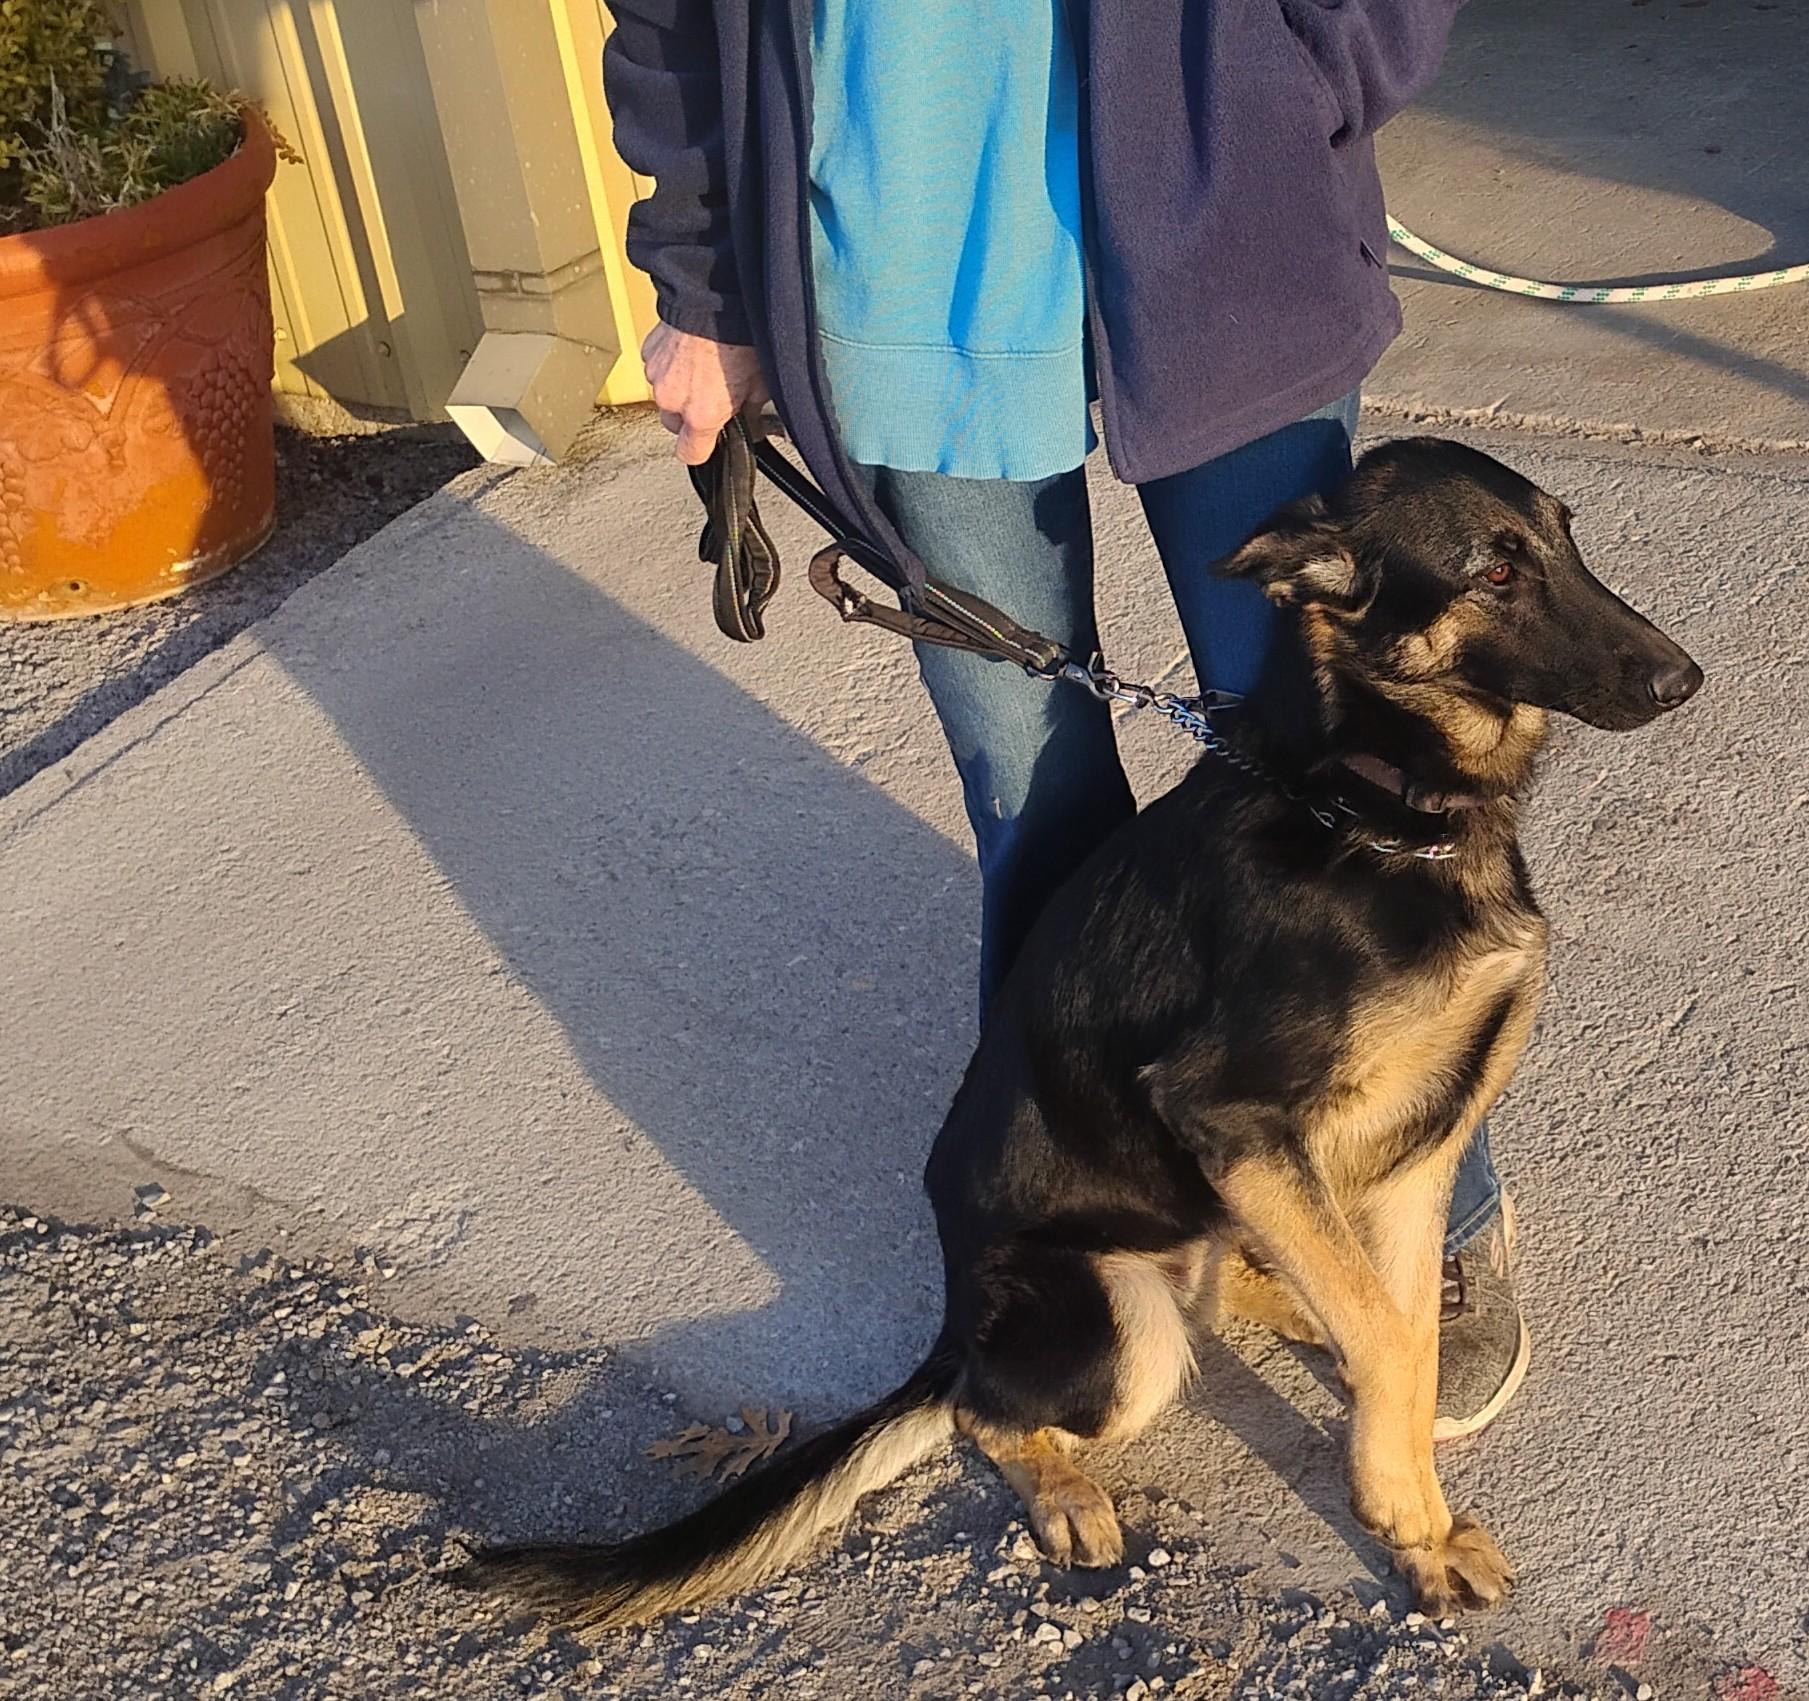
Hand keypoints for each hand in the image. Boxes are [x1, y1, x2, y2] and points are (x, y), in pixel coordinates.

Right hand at [643, 322, 771, 465]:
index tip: (709, 443)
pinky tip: (691, 352)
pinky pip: (658, 370)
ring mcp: (656, 376)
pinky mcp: (648, 353)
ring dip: (679, 388)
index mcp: (701, 415)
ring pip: (665, 396)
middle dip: (689, 417)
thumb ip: (749, 411)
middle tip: (710, 398)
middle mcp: (673, 400)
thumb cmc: (739, 338)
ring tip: (702, 368)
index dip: (700, 450)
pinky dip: (671, 366)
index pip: (690, 454)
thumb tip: (749, 421)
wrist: (716, 297)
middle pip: (674, 426)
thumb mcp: (760, 384)